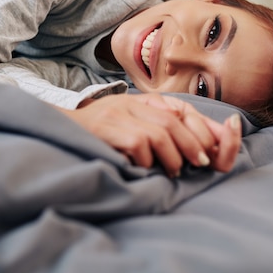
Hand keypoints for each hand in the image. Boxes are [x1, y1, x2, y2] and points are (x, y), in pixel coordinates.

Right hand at [57, 93, 241, 175]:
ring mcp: (118, 113)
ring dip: (173, 156)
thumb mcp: (134, 124)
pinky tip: (146, 168)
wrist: (61, 128)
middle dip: (193, 144)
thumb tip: (204, 147)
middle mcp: (132, 103)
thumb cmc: (103, 132)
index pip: (183, 109)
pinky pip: (138, 143)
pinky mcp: (106, 127)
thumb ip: (163, 130)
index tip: (212, 151)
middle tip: (200, 163)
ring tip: (174, 170)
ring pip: (159, 132)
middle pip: (174, 120)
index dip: (203, 128)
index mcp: (143, 101)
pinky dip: (147, 160)